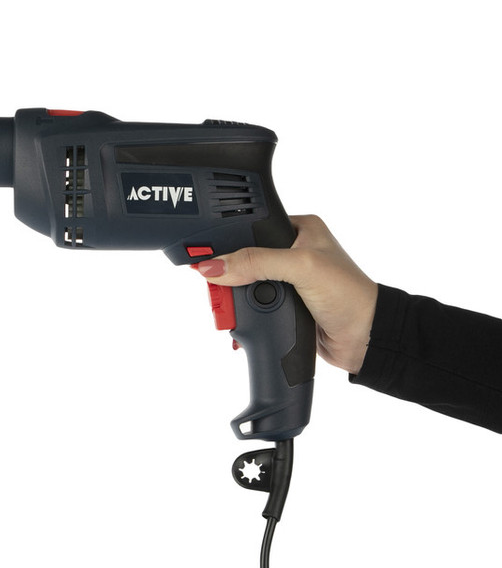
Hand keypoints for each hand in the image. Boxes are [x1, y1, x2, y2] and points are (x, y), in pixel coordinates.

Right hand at [192, 215, 377, 374]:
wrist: (366, 339)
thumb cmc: (348, 295)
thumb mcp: (300, 268)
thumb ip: (256, 262)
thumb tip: (214, 266)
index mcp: (298, 229)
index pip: (250, 228)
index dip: (226, 242)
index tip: (203, 257)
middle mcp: (291, 252)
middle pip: (241, 259)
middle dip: (228, 279)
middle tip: (217, 291)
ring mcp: (286, 281)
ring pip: (244, 286)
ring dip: (236, 303)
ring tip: (232, 311)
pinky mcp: (283, 306)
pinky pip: (252, 308)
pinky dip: (244, 319)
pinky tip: (241, 325)